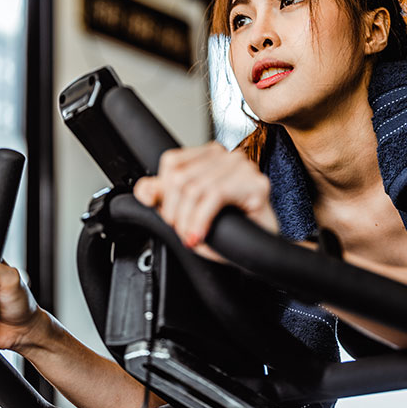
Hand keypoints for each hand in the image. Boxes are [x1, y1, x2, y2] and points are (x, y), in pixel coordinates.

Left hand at [133, 142, 278, 258]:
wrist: (261, 252)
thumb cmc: (231, 231)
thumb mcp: (189, 213)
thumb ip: (164, 198)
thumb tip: (145, 189)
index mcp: (210, 156)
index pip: (172, 162)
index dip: (163, 192)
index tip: (170, 217)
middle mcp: (228, 155)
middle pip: (180, 177)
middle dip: (174, 211)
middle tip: (181, 231)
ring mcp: (243, 167)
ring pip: (195, 188)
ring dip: (187, 220)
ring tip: (191, 236)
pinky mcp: (255, 183)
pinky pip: (214, 196)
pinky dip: (201, 219)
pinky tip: (200, 235)